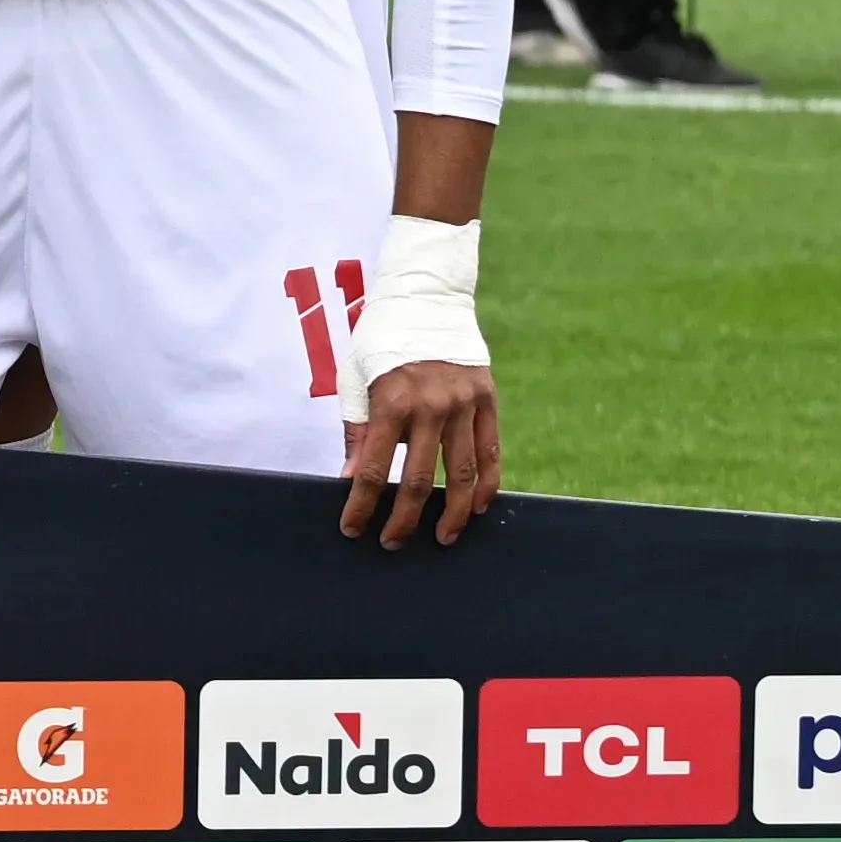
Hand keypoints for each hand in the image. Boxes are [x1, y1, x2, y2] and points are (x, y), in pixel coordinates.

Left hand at [344, 353, 500, 546]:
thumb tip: (349, 476)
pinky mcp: (487, 399)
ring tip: (443, 537)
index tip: (353, 528)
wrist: (426, 299)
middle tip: (392, 542)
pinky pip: (491, 451)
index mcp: (391, 400)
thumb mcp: (355, 377)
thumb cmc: (381, 340)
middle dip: (403, 518)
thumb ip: (356, 429)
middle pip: (418, 479)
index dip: (362, 505)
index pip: (373, 468)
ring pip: (463, 473)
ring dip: (452, 512)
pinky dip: (487, 484)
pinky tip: (477, 507)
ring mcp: (464, 404)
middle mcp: (431, 406)